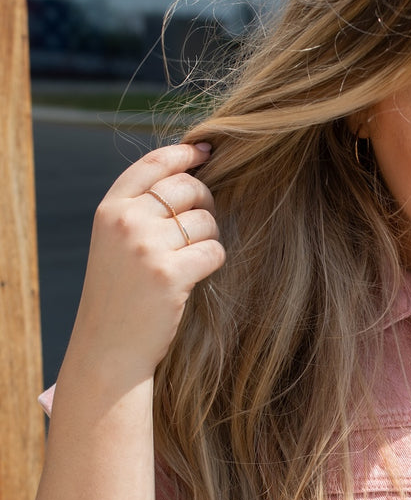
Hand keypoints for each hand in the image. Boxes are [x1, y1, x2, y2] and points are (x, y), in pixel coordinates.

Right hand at [69, 142, 224, 381]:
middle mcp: (126, 222)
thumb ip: (140, 209)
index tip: (207, 150)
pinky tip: (197, 276)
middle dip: (205, 202)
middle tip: (201, 226)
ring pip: (206, 221)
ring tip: (191, 260)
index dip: (185, 153)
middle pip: (188, 188)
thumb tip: (191, 171)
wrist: (108, 348)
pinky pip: (214, 251)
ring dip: (210, 238)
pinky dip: (214, 262)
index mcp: (109, 209)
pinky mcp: (170, 275)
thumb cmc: (119, 295)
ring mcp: (147, 247)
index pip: (153, 164)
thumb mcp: (115, 242)